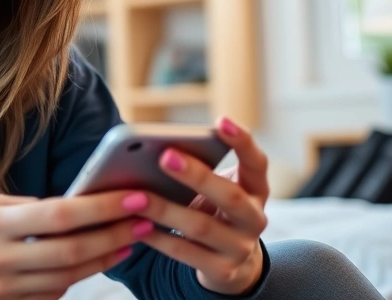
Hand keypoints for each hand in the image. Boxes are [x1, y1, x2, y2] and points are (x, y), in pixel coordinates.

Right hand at [0, 191, 148, 299]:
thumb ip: (29, 208)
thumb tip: (78, 203)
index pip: (59, 215)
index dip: (102, 207)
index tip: (134, 197)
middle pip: (72, 250)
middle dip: (115, 235)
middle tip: (145, 220)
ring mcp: (5, 291)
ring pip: (70, 277)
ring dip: (106, 258)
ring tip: (130, 239)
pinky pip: (56, 294)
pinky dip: (80, 276)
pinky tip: (97, 260)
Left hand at [127, 117, 269, 294]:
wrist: (231, 265)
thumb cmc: (215, 213)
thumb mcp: (216, 192)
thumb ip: (199, 172)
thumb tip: (156, 150)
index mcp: (255, 190)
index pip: (256, 163)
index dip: (242, 142)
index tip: (220, 120)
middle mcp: (254, 219)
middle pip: (230, 196)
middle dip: (197, 176)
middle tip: (164, 156)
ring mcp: (240, 247)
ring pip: (201, 227)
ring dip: (165, 209)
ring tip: (135, 196)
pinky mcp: (221, 271)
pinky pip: (185, 253)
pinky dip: (158, 238)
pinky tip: (136, 226)